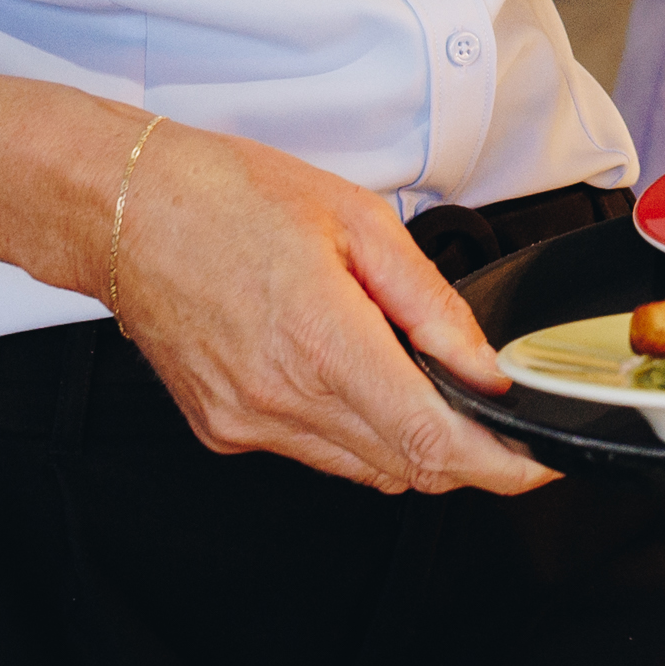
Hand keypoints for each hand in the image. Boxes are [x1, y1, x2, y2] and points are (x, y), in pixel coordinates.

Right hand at [94, 122, 553, 496]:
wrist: (124, 208)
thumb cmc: (227, 196)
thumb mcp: (357, 222)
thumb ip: (432, 305)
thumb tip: (485, 366)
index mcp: (322, 343)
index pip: (434, 442)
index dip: (501, 466)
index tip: (539, 463)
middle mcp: (282, 400)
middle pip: (408, 468)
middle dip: (468, 453)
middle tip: (497, 414)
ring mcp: (248, 423)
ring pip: (365, 469)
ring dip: (411, 442)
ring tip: (421, 378)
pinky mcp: (224, 431)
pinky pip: (315, 452)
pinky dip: (354, 429)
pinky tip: (353, 374)